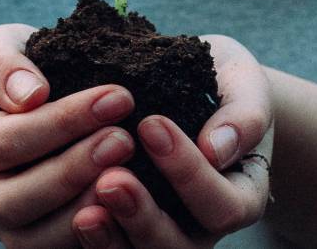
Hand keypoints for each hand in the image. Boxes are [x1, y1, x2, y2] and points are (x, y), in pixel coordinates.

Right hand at [0, 24, 137, 247]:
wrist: (2, 109)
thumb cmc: (6, 74)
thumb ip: (3, 65)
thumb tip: (31, 93)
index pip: (7, 139)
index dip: (64, 121)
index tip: (118, 97)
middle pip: (16, 199)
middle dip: (74, 170)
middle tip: (124, 139)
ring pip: (34, 239)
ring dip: (84, 209)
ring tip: (130, 174)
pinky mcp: (27, 240)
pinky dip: (93, 235)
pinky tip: (128, 206)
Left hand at [71, 34, 273, 247]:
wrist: (192, 86)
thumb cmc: (222, 83)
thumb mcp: (243, 84)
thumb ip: (244, 115)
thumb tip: (216, 149)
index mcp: (240, 195)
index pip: (223, 205)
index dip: (189, 174)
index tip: (151, 124)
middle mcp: (203, 228)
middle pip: (179, 247)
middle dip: (143, 217)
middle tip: (110, 180)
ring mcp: (163, 235)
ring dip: (111, 240)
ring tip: (84, 213)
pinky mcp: (127, 233)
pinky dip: (92, 242)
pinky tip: (72, 216)